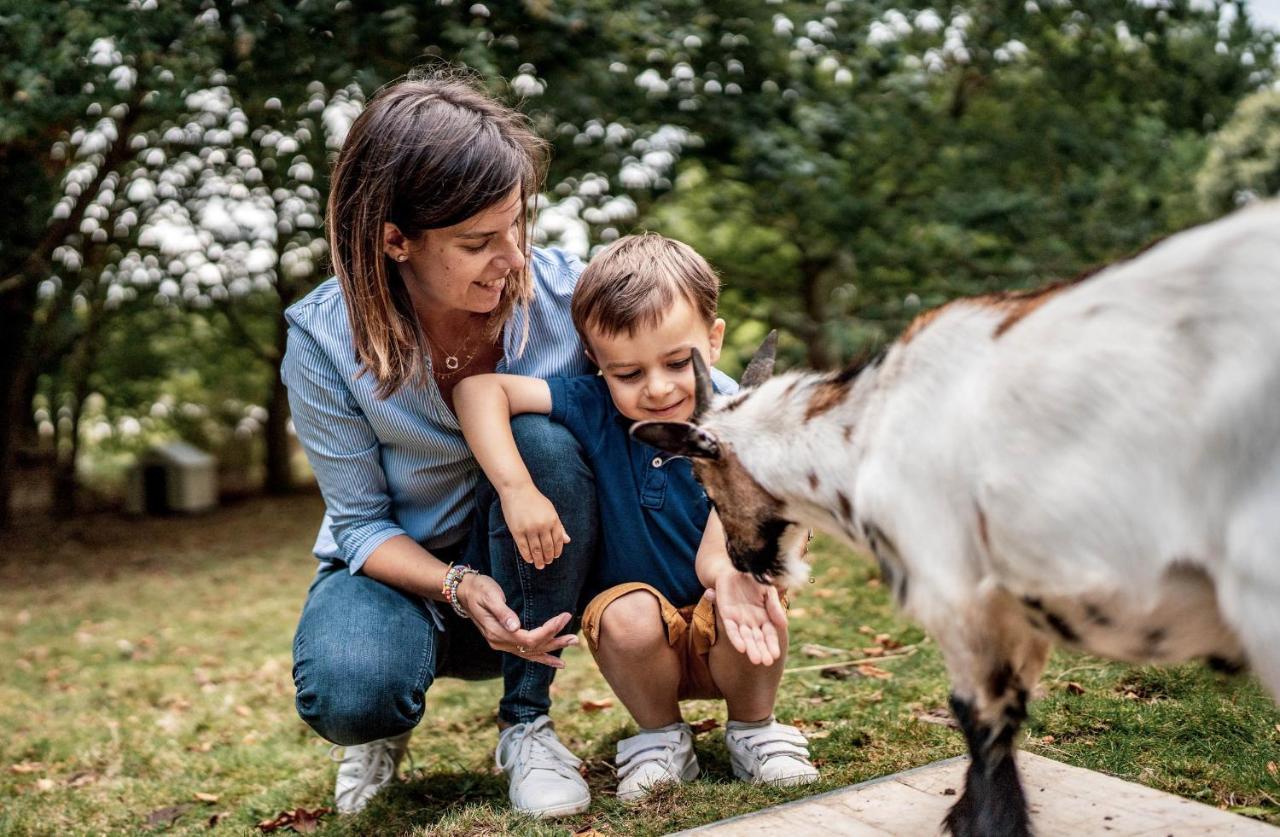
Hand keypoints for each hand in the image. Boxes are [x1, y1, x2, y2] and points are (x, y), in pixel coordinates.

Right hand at [453, 572, 576, 667]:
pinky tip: (555, 660)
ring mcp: (502, 644)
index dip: (548, 630)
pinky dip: (542, 657)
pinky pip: (526, 653)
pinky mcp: (505, 641)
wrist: (464, 591)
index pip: (529, 638)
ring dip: (552, 649)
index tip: (563, 617)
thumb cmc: (478, 589)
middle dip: (555, 641)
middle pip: (533, 647)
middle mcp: (500, 642)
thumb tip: (515, 626)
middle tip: (574, 637)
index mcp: (497, 632)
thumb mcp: (490, 596)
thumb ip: (503, 612)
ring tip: (572, 644)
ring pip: (531, 652)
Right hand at [499, 484, 569, 569]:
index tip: (555, 556)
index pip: (558, 540)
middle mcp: (542, 526)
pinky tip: (529, 560)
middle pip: (547, 547)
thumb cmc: (535, 500)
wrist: (517, 490)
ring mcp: (529, 529)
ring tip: (539, 565)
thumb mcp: (551, 510)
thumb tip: (567, 540)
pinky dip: (527, 556)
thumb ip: (559, 526)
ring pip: (536, 550)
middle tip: (547, 563)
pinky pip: (523, 547)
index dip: (557, 550)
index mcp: (553, 520)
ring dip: (538, 560)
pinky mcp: (517, 531)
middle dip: (548, 557)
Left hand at [707, 570, 786, 666]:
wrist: (735, 567)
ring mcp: (739, 620)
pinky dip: (736, 638)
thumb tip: (784, 624)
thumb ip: (774, 607)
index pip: (770, 635)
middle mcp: (752, 622)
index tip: (776, 655)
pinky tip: (741, 648)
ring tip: (756, 660)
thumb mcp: (768, 591)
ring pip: (745, 638)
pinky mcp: (726, 615)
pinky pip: (731, 629)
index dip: (772, 645)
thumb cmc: (754, 580)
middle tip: (767, 662)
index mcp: (764, 617)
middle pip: (758, 640)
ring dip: (751, 648)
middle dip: (762, 651)